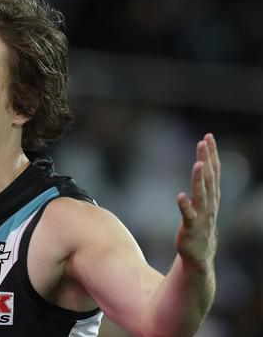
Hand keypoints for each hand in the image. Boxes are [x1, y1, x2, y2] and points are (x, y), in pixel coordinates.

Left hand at [176, 133, 219, 268]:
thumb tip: (202, 165)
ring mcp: (201, 217)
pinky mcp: (190, 229)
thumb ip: (203, 187)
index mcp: (211, 198)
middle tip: (205, 141)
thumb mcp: (203, 205)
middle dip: (208, 159)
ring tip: (198, 164)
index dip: (211, 154)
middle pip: (209, 178)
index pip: (213, 172)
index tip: (208, 136)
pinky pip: (188, 216)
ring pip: (202, 195)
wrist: (199, 258)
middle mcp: (209, 205)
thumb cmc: (199, 229)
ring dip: (200, 180)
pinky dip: (185, 206)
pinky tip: (180, 196)